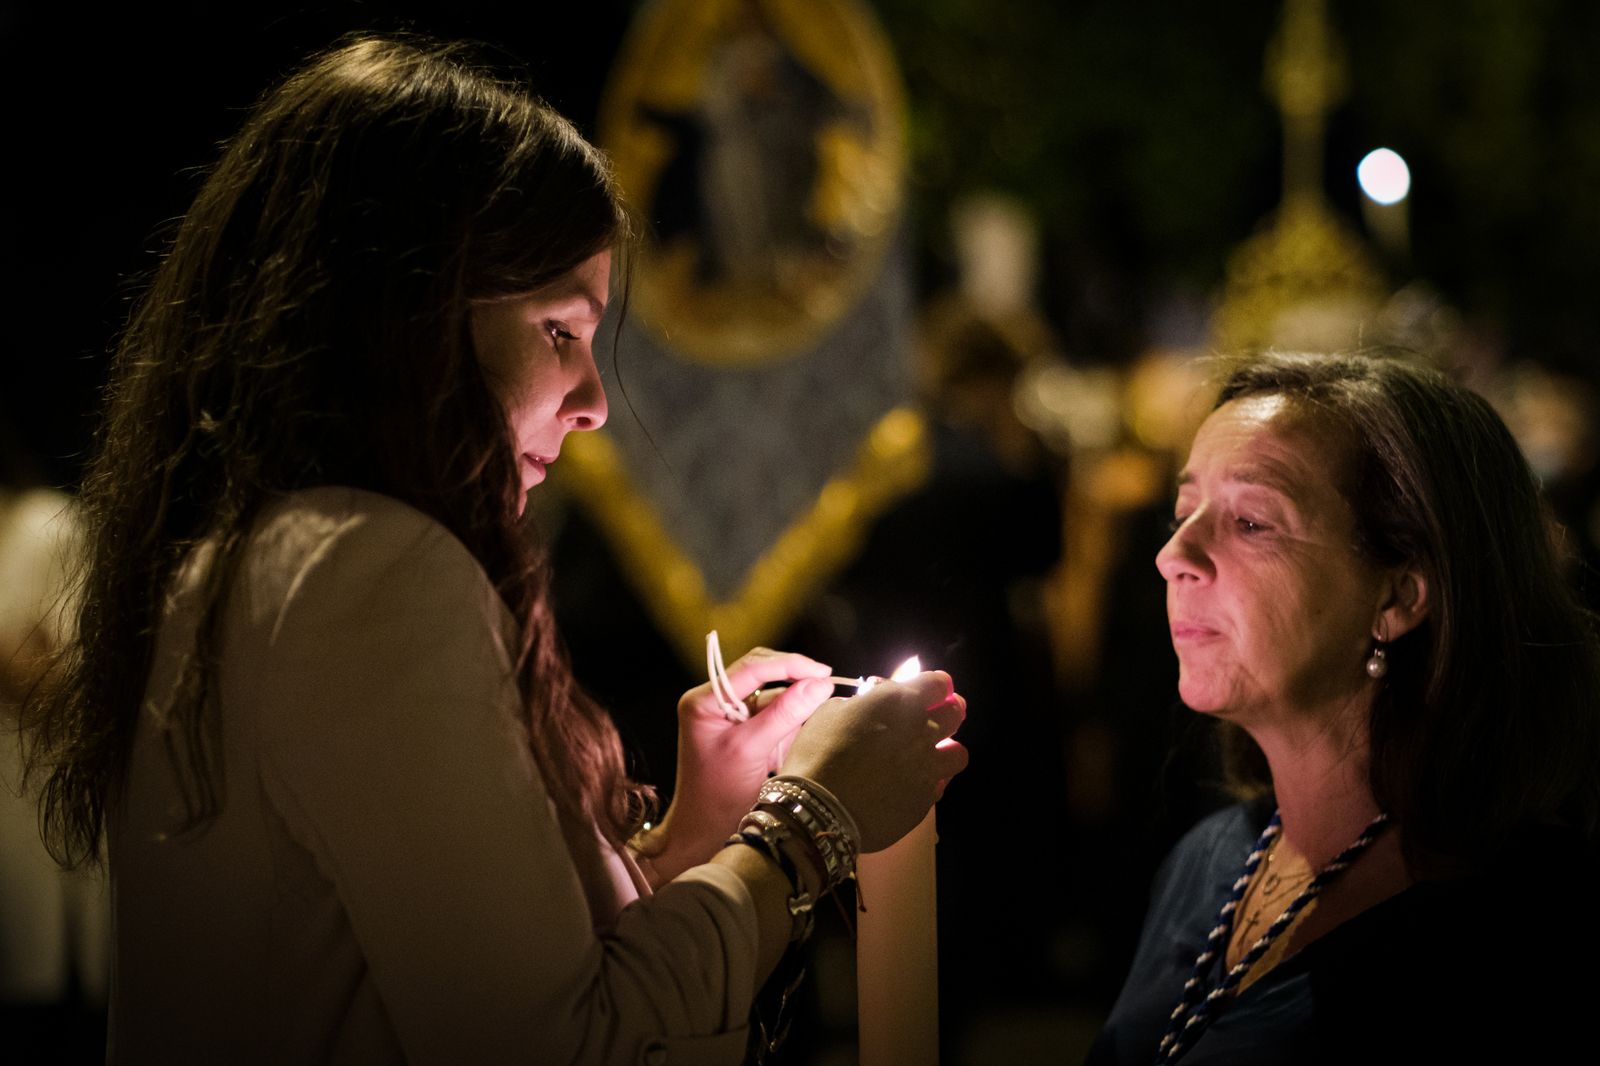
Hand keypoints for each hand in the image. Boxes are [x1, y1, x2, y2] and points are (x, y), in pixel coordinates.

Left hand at [638, 647, 835, 880]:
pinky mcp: (745, 732)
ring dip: (795, 705)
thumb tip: (820, 685)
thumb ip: (784, 714)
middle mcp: (714, 701)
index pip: (752, 668)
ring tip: (814, 717)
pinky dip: (791, 722)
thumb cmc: (716, 795)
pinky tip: (800, 732)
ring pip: (773, 695)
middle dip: (794, 681)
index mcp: (704, 700)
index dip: (789, 665)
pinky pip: (775, 715)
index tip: (821, 672)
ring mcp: (730, 717)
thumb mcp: (751, 750)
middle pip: (763, 675)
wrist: (702, 833)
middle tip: (827, 686)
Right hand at [778, 671, 967, 852]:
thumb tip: (871, 702)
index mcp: (898, 703)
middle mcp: (921, 732)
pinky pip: (940, 785)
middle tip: (939, 714)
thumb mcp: (830, 712)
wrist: (818, 811)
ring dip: (947, 749)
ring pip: (958, 753)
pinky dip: (931, 780)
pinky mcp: (924, 800)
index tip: (932, 688)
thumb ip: (861, 702)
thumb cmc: (817, 754)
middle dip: (949, 709)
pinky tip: (914, 782)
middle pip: (955, 713)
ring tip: (932, 754)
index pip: (937, 683)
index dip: (936, 685)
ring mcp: (927, 768)